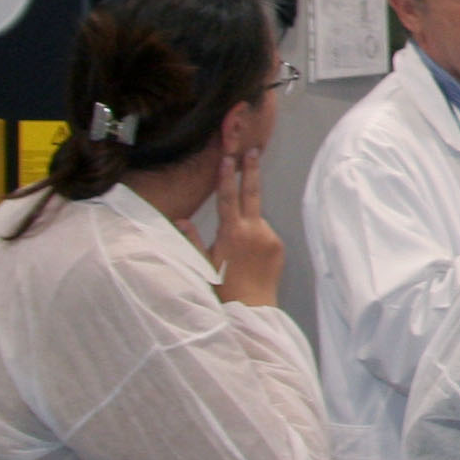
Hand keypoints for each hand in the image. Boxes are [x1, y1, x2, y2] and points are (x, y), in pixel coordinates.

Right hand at [206, 145, 285, 308]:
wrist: (251, 309)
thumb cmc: (221, 289)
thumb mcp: (201, 264)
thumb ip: (192, 239)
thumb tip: (180, 219)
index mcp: (231, 232)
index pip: (227, 197)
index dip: (227, 176)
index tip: (228, 158)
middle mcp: (254, 230)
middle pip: (252, 194)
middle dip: (250, 170)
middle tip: (252, 150)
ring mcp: (269, 237)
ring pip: (257, 220)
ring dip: (248, 223)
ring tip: (237, 251)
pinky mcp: (279, 246)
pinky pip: (266, 234)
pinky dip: (257, 237)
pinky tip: (249, 257)